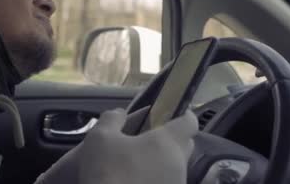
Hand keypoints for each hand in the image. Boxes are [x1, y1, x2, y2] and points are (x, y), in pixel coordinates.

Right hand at [35, 108, 197, 183]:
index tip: (171, 113)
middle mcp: (179, 165)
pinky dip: (156, 179)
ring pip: (175, 168)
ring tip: (137, 164)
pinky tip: (136, 180)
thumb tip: (120, 113)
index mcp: (168, 143)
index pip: (189, 122)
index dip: (182, 115)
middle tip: (148, 139)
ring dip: (162, 163)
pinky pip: (168, 183)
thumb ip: (112, 119)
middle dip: (171, 139)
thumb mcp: (100, 137)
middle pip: (184, 146)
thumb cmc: (107, 170)